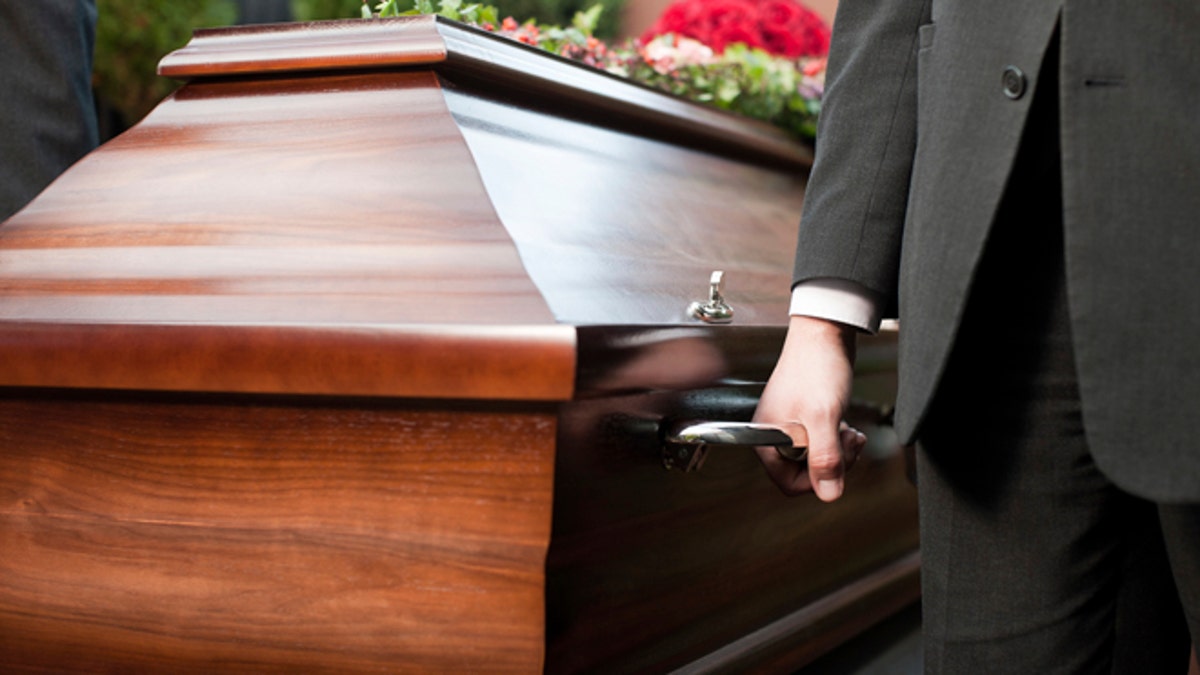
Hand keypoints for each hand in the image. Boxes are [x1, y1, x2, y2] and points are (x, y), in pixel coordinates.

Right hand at [752, 315, 866, 500]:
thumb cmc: (816, 367)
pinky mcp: (805, 419)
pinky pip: (822, 443)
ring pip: (817, 459)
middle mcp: (774, 436)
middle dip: (832, 461)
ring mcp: (790, 427)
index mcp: (766, 439)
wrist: (824, 334)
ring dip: (838, 450)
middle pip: (805, 474)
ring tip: (847, 429)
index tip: (834, 463)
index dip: (816, 480)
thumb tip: (828, 494)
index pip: (788, 484)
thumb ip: (824, 458)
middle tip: (845, 440)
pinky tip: (844, 423)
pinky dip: (837, 438)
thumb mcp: (823, 418)